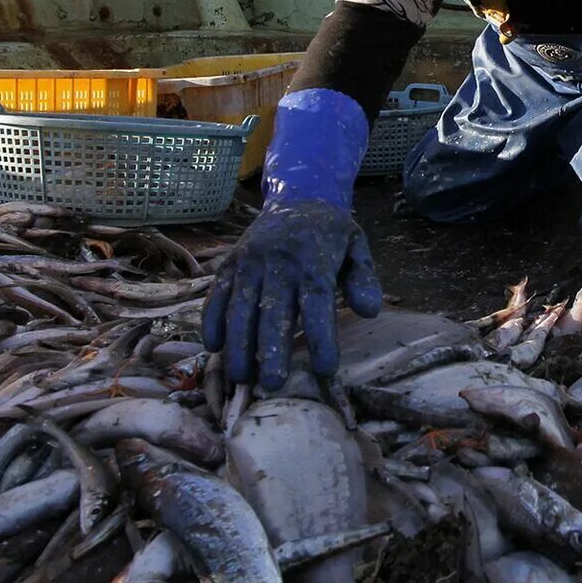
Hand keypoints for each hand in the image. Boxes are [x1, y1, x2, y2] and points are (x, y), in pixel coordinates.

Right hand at [202, 198, 381, 388]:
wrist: (297, 198)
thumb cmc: (329, 233)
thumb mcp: (356, 246)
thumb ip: (363, 278)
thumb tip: (370, 310)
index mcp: (313, 261)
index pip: (317, 302)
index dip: (320, 336)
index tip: (324, 369)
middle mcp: (278, 263)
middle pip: (273, 310)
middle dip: (271, 349)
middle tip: (272, 385)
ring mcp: (250, 262)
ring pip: (240, 306)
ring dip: (238, 343)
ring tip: (241, 377)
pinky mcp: (230, 264)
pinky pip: (217, 293)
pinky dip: (211, 319)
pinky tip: (213, 347)